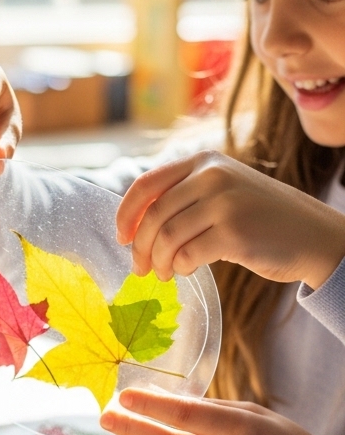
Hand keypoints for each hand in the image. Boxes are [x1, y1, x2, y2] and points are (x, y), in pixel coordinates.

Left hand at [116, 151, 344, 288]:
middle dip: (141, 247)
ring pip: (167, 237)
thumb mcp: (224, 192)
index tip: (122, 238)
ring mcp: (225, 203)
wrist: (311, 235)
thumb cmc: (261, 219)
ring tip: (165, 273)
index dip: (126, 214)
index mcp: (204, 161)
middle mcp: (212, 176)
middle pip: (153, 215)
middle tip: (141, 268)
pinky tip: (188, 270)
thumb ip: (186, 197)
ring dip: (159, 261)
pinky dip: (181, 268)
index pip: (147, 184)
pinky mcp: (234, 233)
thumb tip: (135, 227)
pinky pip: (188, 255)